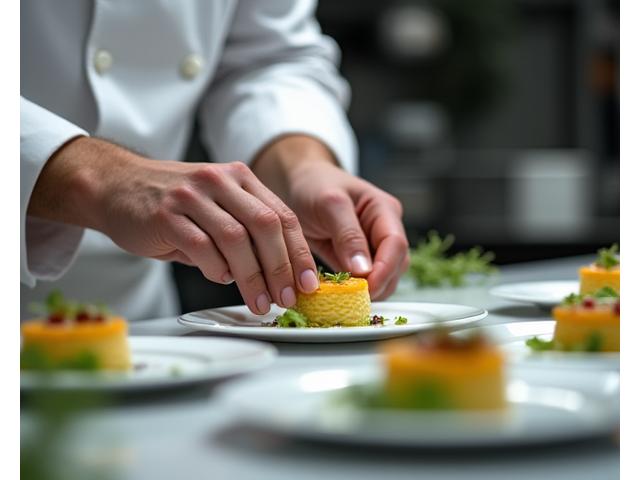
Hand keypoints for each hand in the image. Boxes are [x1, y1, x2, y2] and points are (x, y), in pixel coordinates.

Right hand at [28, 137, 319, 313]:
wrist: (114, 185)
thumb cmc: (171, 204)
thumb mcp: (215, 207)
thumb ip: (244, 232)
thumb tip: (276, 276)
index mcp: (239, 178)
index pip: (282, 216)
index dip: (299, 252)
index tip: (308, 282)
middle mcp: (219, 181)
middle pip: (265, 226)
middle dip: (281, 267)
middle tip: (287, 298)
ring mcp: (192, 196)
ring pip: (236, 239)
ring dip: (253, 277)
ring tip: (260, 303)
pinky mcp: (166, 215)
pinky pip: (201, 247)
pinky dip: (216, 269)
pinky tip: (219, 278)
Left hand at [252, 136, 409, 299]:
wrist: (299, 184)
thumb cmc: (314, 185)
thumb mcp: (329, 203)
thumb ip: (348, 234)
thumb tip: (364, 270)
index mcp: (384, 210)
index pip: (396, 244)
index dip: (386, 269)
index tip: (367, 287)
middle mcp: (384, 229)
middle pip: (396, 264)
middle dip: (379, 283)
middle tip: (354, 298)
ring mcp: (373, 246)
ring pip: (384, 276)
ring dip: (369, 290)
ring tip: (345, 297)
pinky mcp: (358, 259)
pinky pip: (364, 280)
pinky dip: (354, 290)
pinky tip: (339, 293)